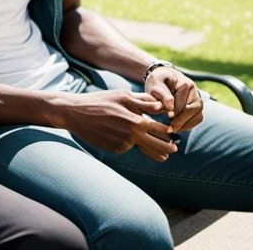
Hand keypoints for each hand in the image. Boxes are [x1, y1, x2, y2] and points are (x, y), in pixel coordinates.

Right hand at [62, 88, 179, 161]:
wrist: (77, 114)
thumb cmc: (102, 101)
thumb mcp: (124, 96)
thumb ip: (143, 102)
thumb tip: (160, 106)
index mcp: (135, 120)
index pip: (158, 129)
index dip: (168, 132)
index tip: (174, 135)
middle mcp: (130, 135)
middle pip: (153, 144)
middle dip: (165, 148)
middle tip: (174, 150)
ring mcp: (121, 144)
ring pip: (140, 147)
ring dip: (152, 151)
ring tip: (164, 156)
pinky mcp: (113, 149)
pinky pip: (126, 147)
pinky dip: (130, 145)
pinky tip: (131, 142)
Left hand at [144, 64, 202, 134]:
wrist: (162, 78)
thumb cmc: (158, 81)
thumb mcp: (156, 84)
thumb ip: (163, 94)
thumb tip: (171, 107)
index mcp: (185, 84)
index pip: (184, 103)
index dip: (175, 113)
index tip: (167, 118)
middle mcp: (194, 91)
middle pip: (195, 109)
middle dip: (182, 120)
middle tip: (170, 129)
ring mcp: (197, 98)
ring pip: (198, 115)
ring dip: (186, 124)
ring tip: (172, 129)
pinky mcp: (196, 106)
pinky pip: (197, 118)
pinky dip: (189, 125)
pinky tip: (177, 127)